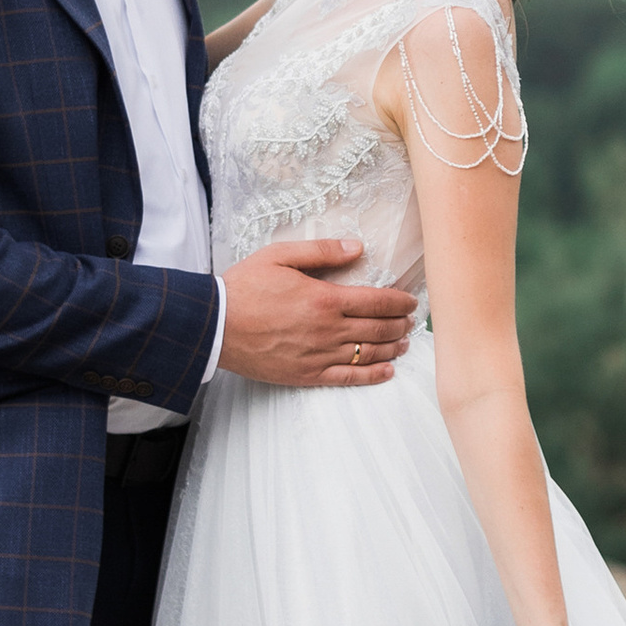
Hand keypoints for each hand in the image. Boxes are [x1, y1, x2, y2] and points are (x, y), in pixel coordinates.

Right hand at [217, 237, 419, 388]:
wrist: (214, 325)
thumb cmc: (245, 287)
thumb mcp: (280, 255)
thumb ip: (322, 251)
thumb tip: (357, 247)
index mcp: (324, 298)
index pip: (376, 301)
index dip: (399, 302)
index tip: (411, 301)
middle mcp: (327, 330)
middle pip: (377, 328)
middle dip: (399, 324)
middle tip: (411, 321)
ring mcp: (318, 356)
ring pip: (367, 354)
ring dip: (392, 348)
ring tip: (404, 343)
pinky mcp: (306, 375)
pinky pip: (347, 378)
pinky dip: (371, 376)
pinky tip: (386, 371)